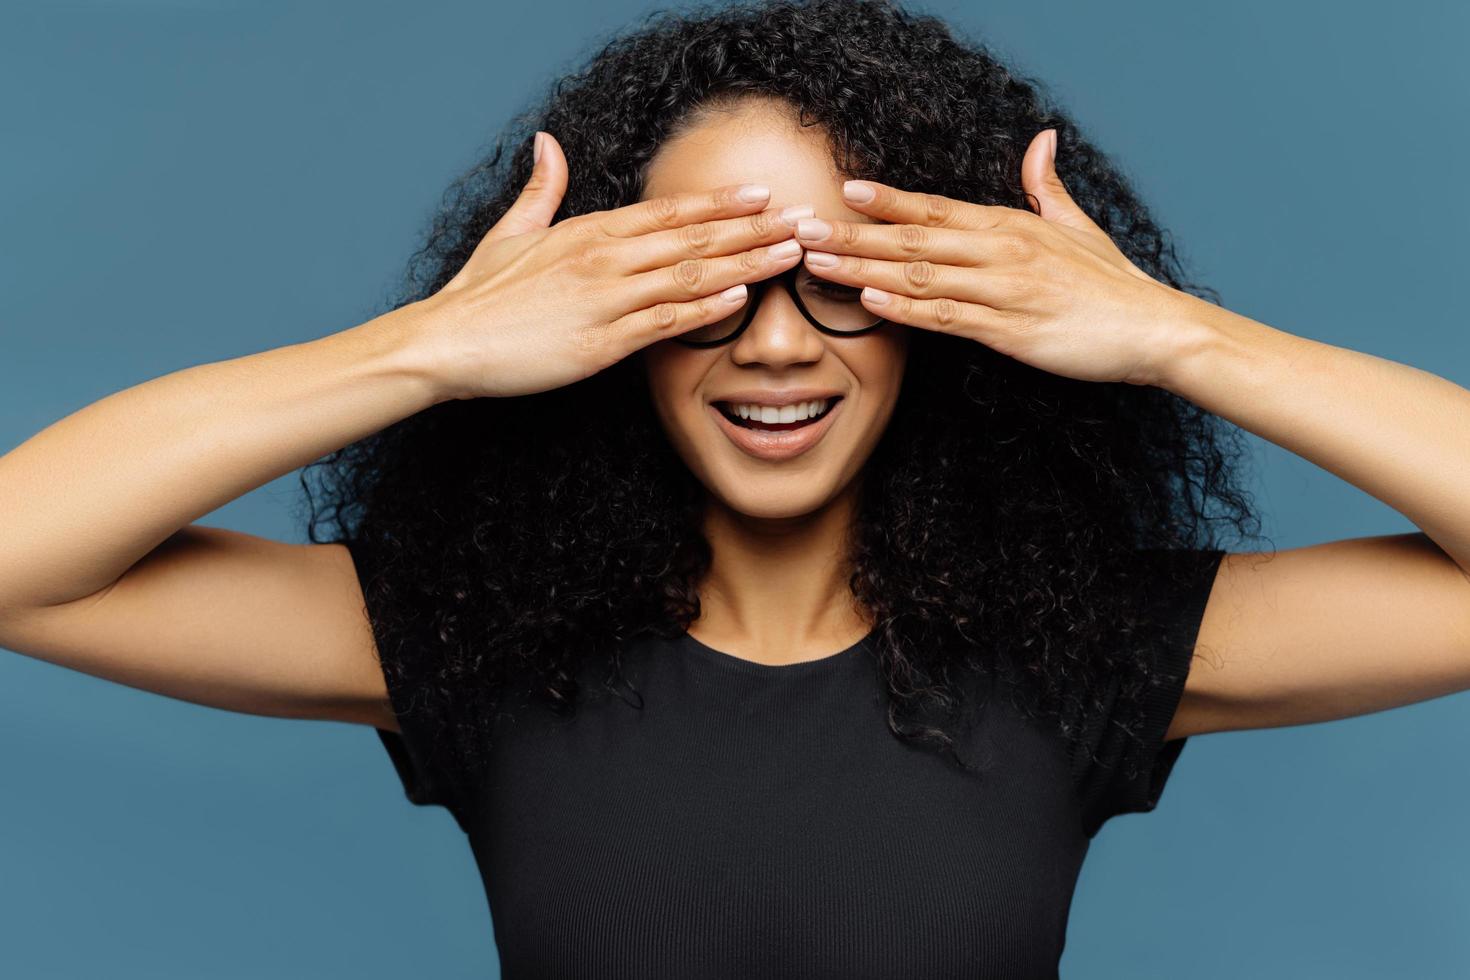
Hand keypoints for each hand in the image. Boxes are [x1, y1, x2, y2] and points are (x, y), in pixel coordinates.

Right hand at [408, 131, 807, 399]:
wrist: (446, 343)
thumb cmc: (479, 295)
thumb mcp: (511, 232)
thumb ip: (540, 189)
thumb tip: (547, 143)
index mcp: (588, 231)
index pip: (668, 211)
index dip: (719, 202)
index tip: (762, 194)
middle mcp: (604, 258)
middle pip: (693, 237)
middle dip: (753, 229)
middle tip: (802, 221)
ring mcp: (604, 300)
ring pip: (689, 275)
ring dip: (746, 263)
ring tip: (789, 255)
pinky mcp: (600, 343)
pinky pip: (663, 322)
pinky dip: (704, 310)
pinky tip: (740, 298)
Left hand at [792, 129, 1193, 387]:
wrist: (1154, 329)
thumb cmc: (1113, 284)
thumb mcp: (1078, 226)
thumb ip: (1047, 186)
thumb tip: (1042, 140)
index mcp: (1011, 226)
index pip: (937, 207)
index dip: (889, 199)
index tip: (845, 190)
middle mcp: (1001, 252)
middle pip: (914, 238)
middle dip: (855, 233)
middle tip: (804, 228)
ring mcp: (1003, 291)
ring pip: (920, 276)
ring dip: (863, 268)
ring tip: (818, 261)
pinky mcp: (1009, 332)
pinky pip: (947, 318)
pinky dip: (905, 309)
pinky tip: (869, 300)